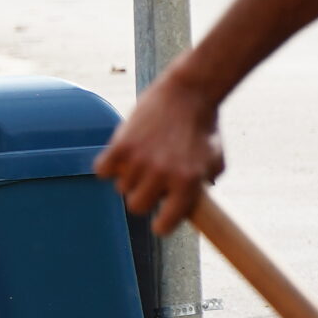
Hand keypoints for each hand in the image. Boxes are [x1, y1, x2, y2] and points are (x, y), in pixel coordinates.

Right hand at [94, 71, 222, 234]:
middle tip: (149, 185)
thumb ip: (204, 186)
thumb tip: (193, 207)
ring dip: (129, 178)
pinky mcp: (121, 145)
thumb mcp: (214, 161)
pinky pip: (103, 170)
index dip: (162, 224)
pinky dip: (108, 166)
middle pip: (136, 207)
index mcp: (187, 184)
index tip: (160, 221)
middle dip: (143, 198)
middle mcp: (162, 175)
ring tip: (142, 160)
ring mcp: (139, 160)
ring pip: (121, 187)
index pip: (164, 225)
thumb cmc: (204, 128)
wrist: (190, 92)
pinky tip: (120, 156)